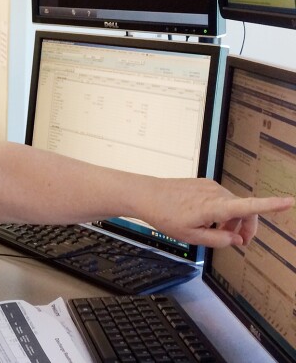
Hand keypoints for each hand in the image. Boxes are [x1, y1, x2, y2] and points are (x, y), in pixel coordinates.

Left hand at [140, 178, 294, 246]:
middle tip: (240, 243)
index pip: (249, 206)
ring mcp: (211, 186)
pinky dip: (221, 211)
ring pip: (233, 205)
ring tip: (216, 232)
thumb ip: (217, 240)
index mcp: (215, 207)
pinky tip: (205, 219)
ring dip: (231, 220)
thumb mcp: (191, 236)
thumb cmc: (165, 215)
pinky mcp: (204, 184)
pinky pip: (221, 199)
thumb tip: (236, 238)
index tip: (289, 202)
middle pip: (244, 210)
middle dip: (246, 227)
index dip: (271, 205)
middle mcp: (216, 193)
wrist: (146, 195)